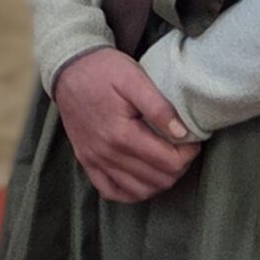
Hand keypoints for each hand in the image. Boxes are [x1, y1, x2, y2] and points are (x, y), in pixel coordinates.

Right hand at [51, 49, 199, 203]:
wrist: (68, 68)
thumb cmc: (103, 70)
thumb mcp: (134, 78)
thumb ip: (159, 106)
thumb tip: (182, 133)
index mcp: (121, 134)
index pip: (169, 162)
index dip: (188, 154)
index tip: (191, 139)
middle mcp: (106, 153)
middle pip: (158, 180)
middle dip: (178, 167)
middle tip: (181, 148)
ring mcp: (94, 160)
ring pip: (139, 191)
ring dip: (160, 181)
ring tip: (165, 160)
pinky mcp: (86, 161)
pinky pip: (111, 191)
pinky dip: (131, 192)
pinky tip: (142, 177)